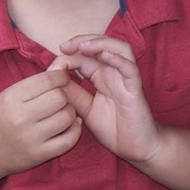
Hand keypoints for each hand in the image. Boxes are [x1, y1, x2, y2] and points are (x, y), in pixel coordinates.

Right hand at [0, 67, 82, 176]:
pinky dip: (74, 130)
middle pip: (60, 97)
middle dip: (64, 95)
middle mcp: (20, 118)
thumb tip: (63, 65)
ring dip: (69, 112)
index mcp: (11, 98)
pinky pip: (69, 140)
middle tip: (59, 99)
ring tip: (61, 113)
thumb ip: (36, 82)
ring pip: (67, 117)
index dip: (61, 77)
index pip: (48, 80)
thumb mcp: (9, 95)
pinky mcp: (39, 155)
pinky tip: (70, 126)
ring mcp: (30, 138)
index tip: (62, 79)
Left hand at [55, 35, 164, 165]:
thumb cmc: (114, 129)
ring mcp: (126, 79)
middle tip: (64, 46)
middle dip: (82, 41)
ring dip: (101, 43)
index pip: (85, 57)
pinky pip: (130, 68)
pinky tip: (105, 56)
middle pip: (101, 45)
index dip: (70, 54)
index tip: (54, 60)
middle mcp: (113, 73)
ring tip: (84, 46)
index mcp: (101, 77)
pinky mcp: (135, 89)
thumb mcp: (85, 110)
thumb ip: (72, 94)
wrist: (136, 148)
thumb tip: (53, 79)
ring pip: (119, 49)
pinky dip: (119, 59)